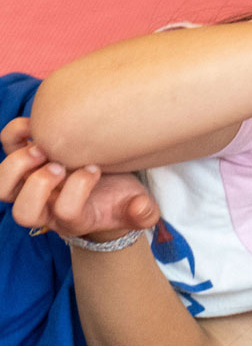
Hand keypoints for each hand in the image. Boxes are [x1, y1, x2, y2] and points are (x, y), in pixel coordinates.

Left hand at [0, 118, 160, 240]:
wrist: (100, 189)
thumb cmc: (118, 197)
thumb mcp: (138, 206)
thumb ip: (144, 213)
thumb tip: (140, 208)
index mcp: (73, 220)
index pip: (66, 213)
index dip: (79, 189)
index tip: (95, 169)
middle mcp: (46, 207)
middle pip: (23, 212)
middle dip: (38, 186)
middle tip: (59, 165)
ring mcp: (30, 186)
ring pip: (3, 187)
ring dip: (17, 165)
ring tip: (41, 147)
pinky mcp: (25, 163)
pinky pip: (6, 149)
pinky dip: (13, 135)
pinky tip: (34, 125)